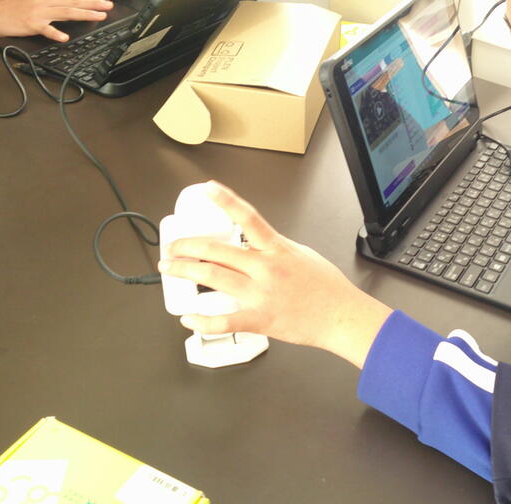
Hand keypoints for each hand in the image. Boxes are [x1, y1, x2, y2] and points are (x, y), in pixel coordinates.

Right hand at [0, 0, 113, 41]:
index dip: (89, 0)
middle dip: (92, 5)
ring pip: (65, 12)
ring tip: (98, 16)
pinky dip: (55, 33)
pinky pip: (46, 29)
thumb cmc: (17, 6)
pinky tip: (65, 37)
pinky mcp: (31, 23)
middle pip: (72, 3)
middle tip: (108, 7)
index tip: (104, 2)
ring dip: (83, 14)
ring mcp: (38, 11)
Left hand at [158, 181, 392, 368]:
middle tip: (173, 247)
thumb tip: (256, 244)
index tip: (208, 189)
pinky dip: (203, 321)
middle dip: (188, 246)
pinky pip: (225, 321)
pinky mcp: (261, 319)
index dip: (226, 200)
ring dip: (186, 272)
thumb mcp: (302, 254)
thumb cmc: (328, 288)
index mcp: (278, 249)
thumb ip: (276, 248)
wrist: (341, 316)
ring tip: (169, 269)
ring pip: (214, 278)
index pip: (248, 218)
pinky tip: (189, 318)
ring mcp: (261, 294)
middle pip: (218, 251)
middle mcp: (266, 269)